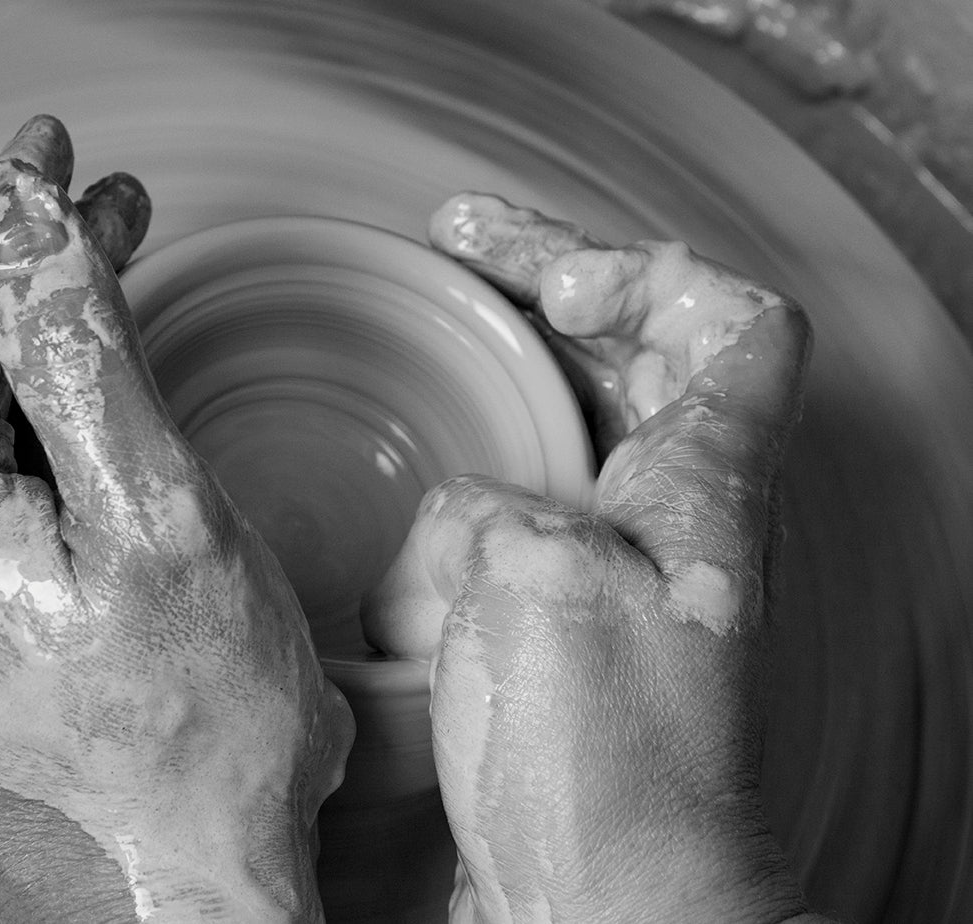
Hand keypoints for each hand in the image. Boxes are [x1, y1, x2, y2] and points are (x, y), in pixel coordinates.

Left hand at [0, 115, 352, 923]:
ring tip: (103, 311)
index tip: (60, 155)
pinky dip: (9, 451)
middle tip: (111, 222)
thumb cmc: (194, 739)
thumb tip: (16, 212)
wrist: (171, 913)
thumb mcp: (159, 512)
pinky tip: (66, 432)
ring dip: (23, 370)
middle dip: (28, 290)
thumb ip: (75, 347)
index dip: (8, 216)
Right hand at [363, 193, 822, 922]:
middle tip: (457, 241)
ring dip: (494, 385)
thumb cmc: (604, 761)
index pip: (734, 325)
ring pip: (564, 434)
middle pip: (635, 355)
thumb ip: (486, 507)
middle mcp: (669, 524)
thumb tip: (455, 523)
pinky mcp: (554, 632)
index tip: (543, 274)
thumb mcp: (536, 583)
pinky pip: (506, 527)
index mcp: (702, 492)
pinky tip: (397, 554)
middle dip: (544, 285)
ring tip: (415, 345)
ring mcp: (611, 576)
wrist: (604, 903)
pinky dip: (449, 513)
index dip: (647, 269)